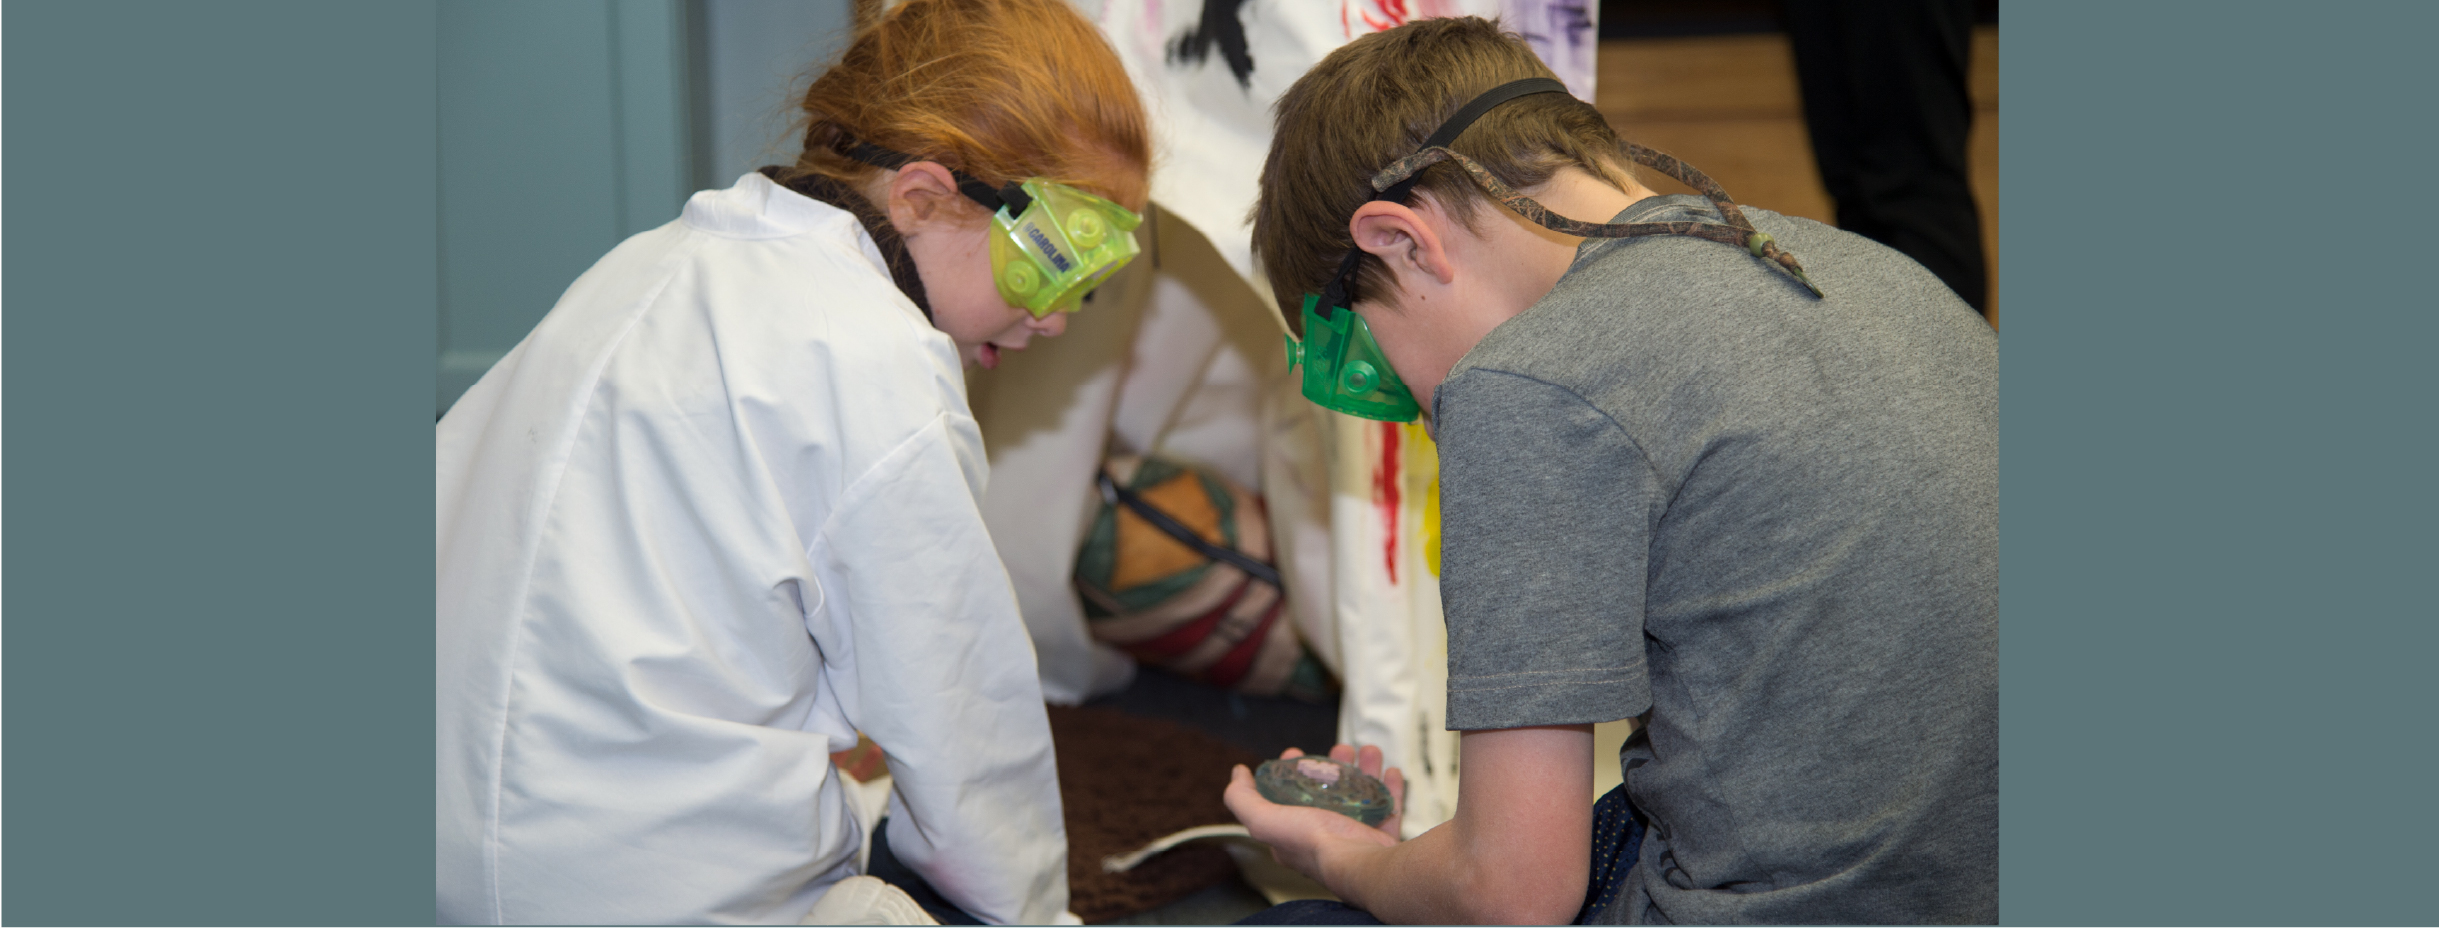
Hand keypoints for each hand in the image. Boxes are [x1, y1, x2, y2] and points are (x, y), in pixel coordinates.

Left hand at [1222, 744, 1407, 882]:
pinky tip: (1390, 771)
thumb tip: (1238, 774)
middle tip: (1339, 749)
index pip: (1290, 797)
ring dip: (1364, 770)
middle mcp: (1325, 836)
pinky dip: (1390, 788)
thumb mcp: (1263, 820)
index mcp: (1295, 834)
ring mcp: (1356, 838)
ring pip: (1361, 797)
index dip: (1291, 771)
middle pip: (1329, 793)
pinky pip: (1389, 809)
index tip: (1296, 751)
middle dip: (1332, 766)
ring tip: (1367, 751)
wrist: (1360, 865)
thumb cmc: (1312, 844)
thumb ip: (1242, 799)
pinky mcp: (1383, 839)